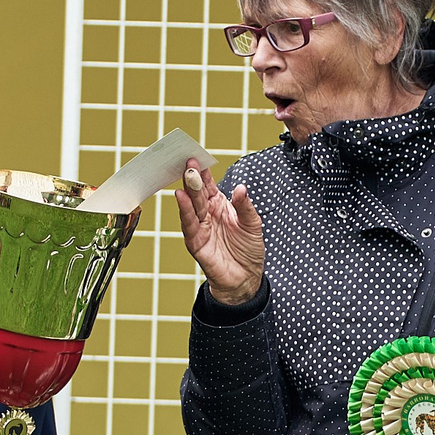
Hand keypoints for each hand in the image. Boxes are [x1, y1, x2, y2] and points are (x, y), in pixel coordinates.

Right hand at [175, 161, 265, 305]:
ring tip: (187, 176)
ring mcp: (200, 228)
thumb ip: (245, 206)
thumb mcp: (253, 224)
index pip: (209, 185)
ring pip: (192, 206)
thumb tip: (240, 188)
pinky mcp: (196, 242)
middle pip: (198, 192)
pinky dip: (185, 212)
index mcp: (220, 206)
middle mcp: (207, 214)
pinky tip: (181, 197)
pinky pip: (189, 225)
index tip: (199, 156)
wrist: (245, 278)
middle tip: (189, 161)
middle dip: (194, 176)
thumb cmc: (248, 250)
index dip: (204, 172)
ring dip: (188, 191)